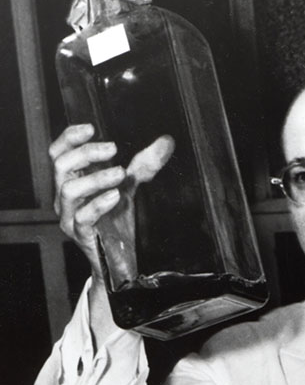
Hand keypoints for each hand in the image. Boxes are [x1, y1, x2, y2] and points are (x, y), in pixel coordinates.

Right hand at [50, 124, 174, 285]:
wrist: (121, 256)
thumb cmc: (117, 218)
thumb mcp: (131, 186)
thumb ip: (145, 164)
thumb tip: (166, 141)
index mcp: (73, 180)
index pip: (59, 153)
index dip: (70, 137)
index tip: (92, 128)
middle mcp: (66, 196)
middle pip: (61, 165)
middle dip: (86, 152)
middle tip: (113, 149)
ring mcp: (70, 216)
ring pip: (68, 190)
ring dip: (95, 177)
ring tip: (121, 173)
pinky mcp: (81, 234)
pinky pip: (82, 218)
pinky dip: (99, 204)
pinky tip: (116, 196)